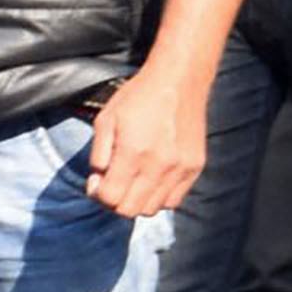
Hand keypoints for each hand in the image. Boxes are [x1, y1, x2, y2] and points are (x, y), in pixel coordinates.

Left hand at [85, 58, 204, 217]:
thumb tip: (97, 182)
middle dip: (115, 202)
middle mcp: (158, 165)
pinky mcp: (195, 167)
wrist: (179, 81)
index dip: (97, 194)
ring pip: (152, 209)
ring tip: (133, 183)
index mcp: (132, 152)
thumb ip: (98, 155)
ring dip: (137, 201)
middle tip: (113, 186)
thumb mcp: (105, 120)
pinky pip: (174, 200)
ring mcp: (180, 168)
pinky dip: (160, 197)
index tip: (97, 182)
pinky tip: (153, 180)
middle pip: (130, 210)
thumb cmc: (138, 97)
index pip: (110, 197)